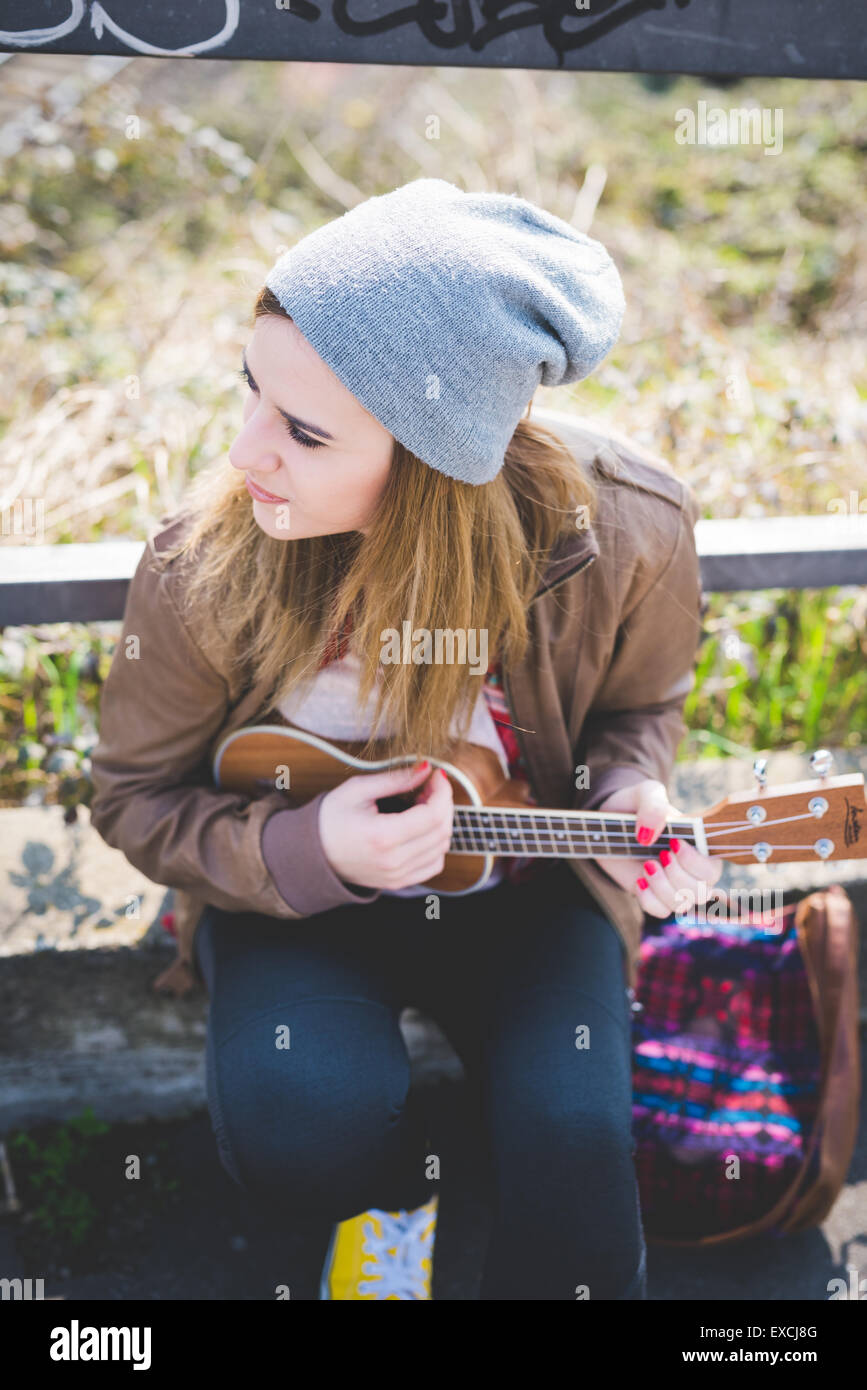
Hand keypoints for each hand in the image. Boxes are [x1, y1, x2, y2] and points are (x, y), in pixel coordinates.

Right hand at [319, 760, 453, 890]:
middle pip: (441, 831)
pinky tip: (422, 829)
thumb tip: (425, 769)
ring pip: (442, 848)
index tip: (435, 776)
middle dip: (443, 803)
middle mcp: (394, 860)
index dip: (442, 791)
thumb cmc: (330, 819)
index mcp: (383, 836)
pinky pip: (434, 864)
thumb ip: (395, 779)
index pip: (433, 815)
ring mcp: (398, 875)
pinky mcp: (399, 882)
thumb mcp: (358, 790)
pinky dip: (436, 845)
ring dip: (441, 822)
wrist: (312, 853)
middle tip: (429, 787)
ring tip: (424, 805)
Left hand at [591, 778, 722, 917]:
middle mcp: (691, 869)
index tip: (673, 844)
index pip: (713, 868)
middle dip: (678, 876)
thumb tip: (649, 836)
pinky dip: (649, 899)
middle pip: (703, 892)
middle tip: (659, 855)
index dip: (697, 862)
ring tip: (647, 865)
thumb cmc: (636, 804)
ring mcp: (672, 884)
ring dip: (663, 887)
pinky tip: (638, 880)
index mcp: (699, 845)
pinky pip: (660, 911)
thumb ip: (653, 806)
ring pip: (682, 904)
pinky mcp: (653, 894)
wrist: (609, 820)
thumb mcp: (646, 794)